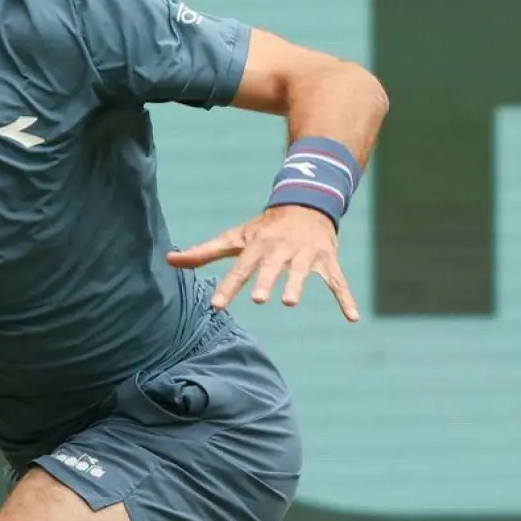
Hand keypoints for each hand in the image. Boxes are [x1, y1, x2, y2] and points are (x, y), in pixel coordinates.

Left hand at [167, 205, 360, 321]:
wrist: (306, 202)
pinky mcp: (327, 260)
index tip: (216, 305)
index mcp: (257, 247)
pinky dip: (346, 299)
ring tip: (289, 302)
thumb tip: (169, 260)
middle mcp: (280, 250)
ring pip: (301, 272)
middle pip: (270, 268)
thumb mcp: (235, 238)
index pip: (239, 269)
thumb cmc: (264, 228)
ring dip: (296, 285)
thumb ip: (204, 252)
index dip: (228, 287)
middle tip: (257, 298)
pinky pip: (338, 282)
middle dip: (265, 281)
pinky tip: (352, 318)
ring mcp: (305, 255)